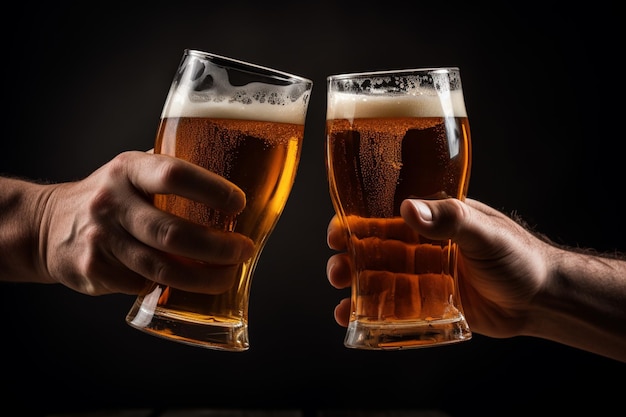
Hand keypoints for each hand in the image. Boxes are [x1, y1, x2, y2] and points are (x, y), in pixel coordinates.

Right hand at [33, 151, 254, 295]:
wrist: (48, 226)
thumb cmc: (110, 197)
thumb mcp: (133, 171)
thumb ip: (170, 173)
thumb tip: (232, 180)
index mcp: (128, 169)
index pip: (174, 174)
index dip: (213, 190)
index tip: (240, 205)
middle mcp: (111, 202)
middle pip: (173, 232)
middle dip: (218, 248)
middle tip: (243, 250)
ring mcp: (100, 239)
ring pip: (161, 268)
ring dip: (203, 278)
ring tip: (229, 275)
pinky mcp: (94, 270)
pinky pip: (143, 285)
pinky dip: (169, 288)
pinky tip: (185, 283)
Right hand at [326, 198, 550, 338]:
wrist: (542, 299)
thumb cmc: (518, 256)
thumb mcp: (484, 232)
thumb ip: (450, 220)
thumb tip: (409, 209)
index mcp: (432, 220)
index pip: (385, 216)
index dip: (356, 223)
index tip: (337, 232)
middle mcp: (422, 247)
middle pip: (374, 250)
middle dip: (349, 260)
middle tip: (337, 272)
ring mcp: (424, 277)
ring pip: (379, 280)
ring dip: (355, 288)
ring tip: (341, 302)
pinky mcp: (429, 304)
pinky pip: (394, 308)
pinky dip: (371, 314)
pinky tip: (354, 320)